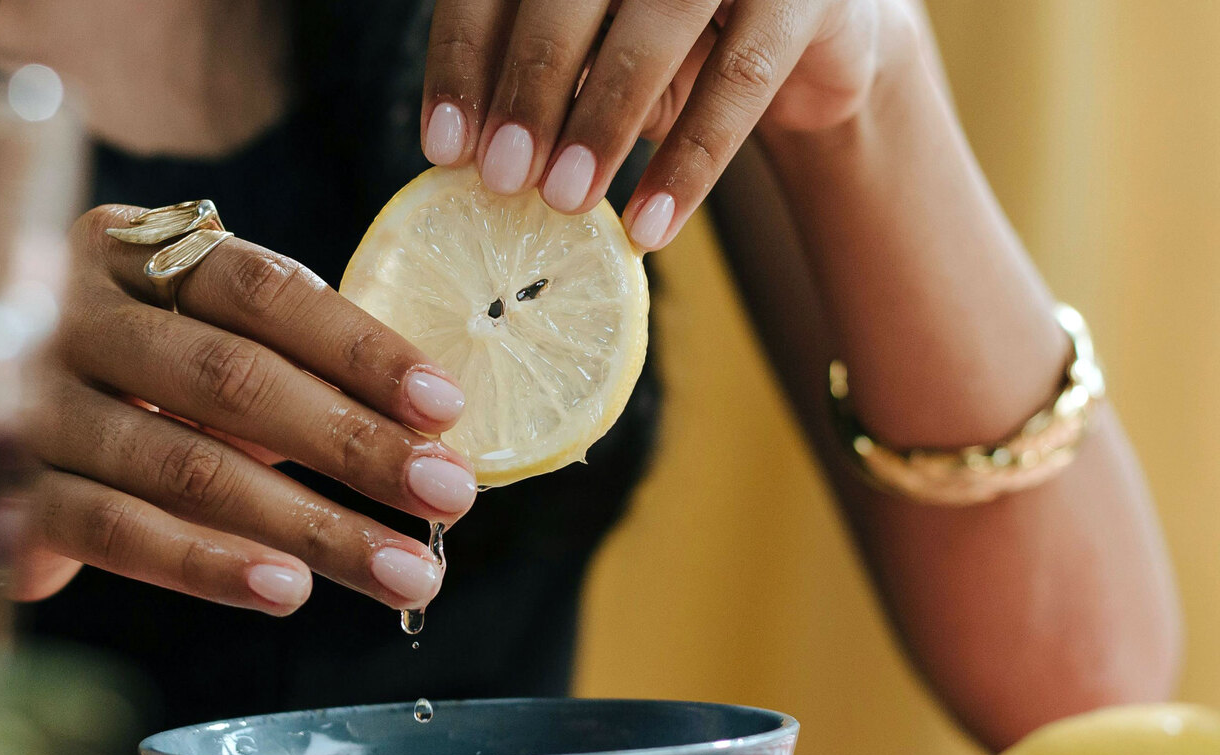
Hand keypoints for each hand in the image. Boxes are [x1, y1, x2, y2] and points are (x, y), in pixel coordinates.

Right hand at [14, 206, 476, 614]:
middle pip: (232, 378)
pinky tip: (287, 590)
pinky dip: (209, 564)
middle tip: (448, 496)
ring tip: (403, 571)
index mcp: (128, 254)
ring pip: (188, 466)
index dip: (358, 346)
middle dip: (354, 442)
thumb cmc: (119, 390)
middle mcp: (69, 315)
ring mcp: (30, 407)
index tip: (445, 406)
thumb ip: (279, 366)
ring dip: (311, 525)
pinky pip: (120, 533)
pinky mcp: (9, 497)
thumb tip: (423, 428)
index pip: (260, 289)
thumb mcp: (190, 349)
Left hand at [421, 0, 907, 248]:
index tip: (444, 148)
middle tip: (502, 178)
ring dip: (601, 123)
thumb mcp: (596, 54)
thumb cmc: (673, 49)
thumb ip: (541, 78)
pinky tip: (650, 226)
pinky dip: (690, 162)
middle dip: (529, 92)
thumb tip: (469, 152)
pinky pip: (741, 80)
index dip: (466, 60)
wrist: (810, 42)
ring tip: (565, 203)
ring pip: (654, 29)